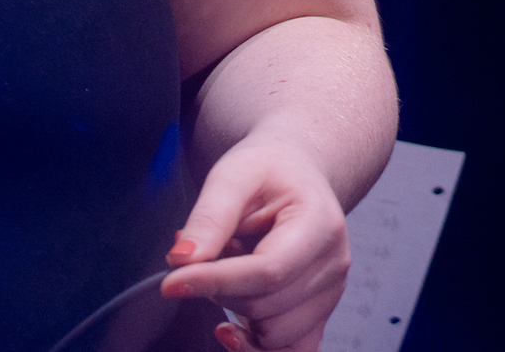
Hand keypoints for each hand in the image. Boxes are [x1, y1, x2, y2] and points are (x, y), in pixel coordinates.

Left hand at [160, 135, 352, 350]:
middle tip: (204, 251)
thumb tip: (182, 260)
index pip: (268, 271)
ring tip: (230, 265)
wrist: (295, 171)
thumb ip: (208, 219)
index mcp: (319, 225)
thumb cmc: (267, 169)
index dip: (216, 281)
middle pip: (265, 305)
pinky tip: (231, 328)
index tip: (171, 283)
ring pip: (274, 335)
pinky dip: (256, 346)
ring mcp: (329, 295)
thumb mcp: (232, 175)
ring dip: (235, 308)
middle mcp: (332, 266)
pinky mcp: (317, 314)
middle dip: (219, 287)